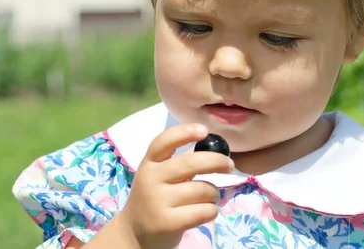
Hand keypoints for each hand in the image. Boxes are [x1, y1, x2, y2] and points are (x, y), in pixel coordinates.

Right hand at [116, 123, 234, 248]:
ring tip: (210, 197)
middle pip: (190, 163)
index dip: (185, 132)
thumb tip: (213, 146)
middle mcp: (151, 179)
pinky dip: (211, 211)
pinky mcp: (167, 223)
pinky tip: (206, 211)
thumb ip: (181, 161)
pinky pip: (203, 211)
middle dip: (217, 161)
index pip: (164, 141)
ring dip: (214, 193)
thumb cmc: (154, 197)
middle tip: (229, 165)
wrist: (134, 233)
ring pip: (202, 190)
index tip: (204, 130)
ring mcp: (158, 201)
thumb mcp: (159, 175)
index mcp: (150, 162)